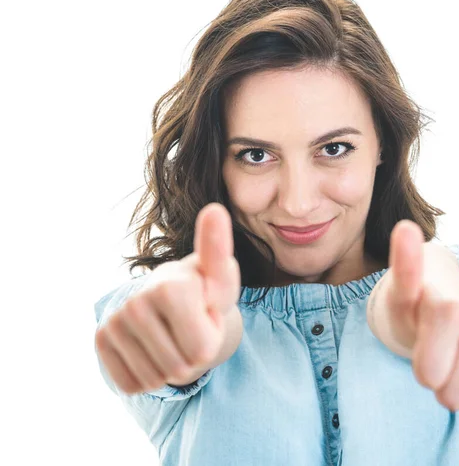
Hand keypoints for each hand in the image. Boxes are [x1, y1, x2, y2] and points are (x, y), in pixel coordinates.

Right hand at [95, 202, 241, 393]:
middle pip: (180, 369)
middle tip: (191, 326)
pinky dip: (149, 376)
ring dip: (172, 367)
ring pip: (156, 380)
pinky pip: (132, 384)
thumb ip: (219, 250)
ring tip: (174, 334)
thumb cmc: (204, 289)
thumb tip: (215, 209)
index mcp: (170, 288)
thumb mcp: (221, 277)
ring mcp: (113, 322)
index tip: (206, 314)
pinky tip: (153, 348)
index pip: (202, 351)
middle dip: (193, 356)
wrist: (171, 296)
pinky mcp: (101, 339)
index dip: (212, 339)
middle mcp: (135, 303)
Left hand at [369, 220, 458, 420]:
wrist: (440, 316)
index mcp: (449, 310)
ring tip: (452, 366)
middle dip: (437, 386)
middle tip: (434, 360)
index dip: (423, 372)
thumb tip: (405, 226)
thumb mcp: (397, 296)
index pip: (429, 373)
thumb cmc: (412, 311)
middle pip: (451, 396)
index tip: (422, 349)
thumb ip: (403, 269)